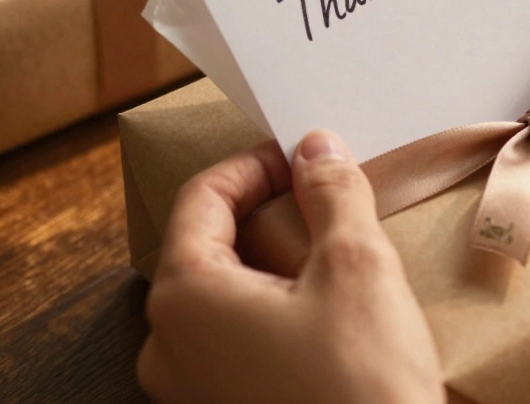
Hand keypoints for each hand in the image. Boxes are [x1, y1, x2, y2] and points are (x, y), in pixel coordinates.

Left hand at [138, 131, 443, 403]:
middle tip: (316, 199)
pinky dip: (267, 315)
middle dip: (260, 214)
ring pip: (217, 300)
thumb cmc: (363, 386)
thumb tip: (316, 150)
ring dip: (266, 267)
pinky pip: (229, 346)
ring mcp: (186, 392)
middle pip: (204, 248)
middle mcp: (167, 346)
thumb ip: (331, 194)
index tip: (300, 157)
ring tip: (325, 256)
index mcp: (184, 297)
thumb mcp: (357, 267)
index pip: (201, 198)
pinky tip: (320, 317)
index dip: (253, 165)